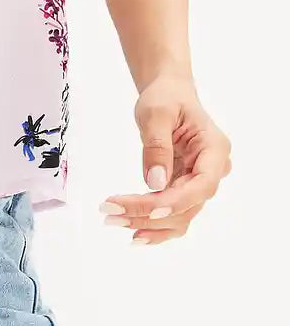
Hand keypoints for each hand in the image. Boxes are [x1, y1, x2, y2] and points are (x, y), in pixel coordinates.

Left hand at [99, 74, 231, 244]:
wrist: (169, 94)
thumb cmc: (166, 97)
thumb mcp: (157, 112)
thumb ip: (157, 146)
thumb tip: (155, 183)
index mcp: (215, 149)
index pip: (202, 185)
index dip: (177, 202)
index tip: (148, 209)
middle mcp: (213, 171)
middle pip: (187, 204)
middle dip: (150, 214)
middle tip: (110, 212)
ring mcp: (199, 182)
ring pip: (180, 215)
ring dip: (147, 223)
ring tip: (112, 220)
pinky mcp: (183, 188)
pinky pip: (172, 213)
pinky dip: (153, 224)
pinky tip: (133, 231)